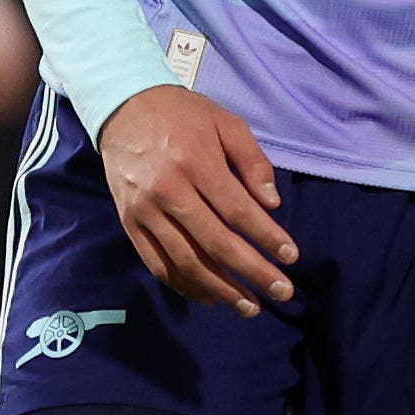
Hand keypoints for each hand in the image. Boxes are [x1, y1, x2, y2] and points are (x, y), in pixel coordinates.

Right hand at [98, 84, 299, 313]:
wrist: (123, 109)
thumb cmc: (183, 116)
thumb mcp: (225, 123)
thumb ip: (252, 161)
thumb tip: (272, 204)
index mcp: (196, 162)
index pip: (238, 210)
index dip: (266, 236)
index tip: (291, 256)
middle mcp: (169, 191)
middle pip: (215, 242)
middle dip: (252, 272)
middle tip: (282, 292)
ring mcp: (146, 211)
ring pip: (186, 260)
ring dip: (221, 289)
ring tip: (249, 306)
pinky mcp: (130, 223)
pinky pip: (158, 263)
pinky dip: (184, 285)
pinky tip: (209, 297)